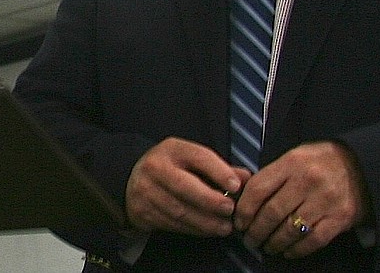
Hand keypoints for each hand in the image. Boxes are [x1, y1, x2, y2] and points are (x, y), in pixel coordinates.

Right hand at [124, 137, 250, 235]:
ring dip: (206, 221)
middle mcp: (156, 167)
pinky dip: (194, 229)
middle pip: (184, 185)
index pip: (197, 157)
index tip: (236, 185)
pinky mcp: (143, 211)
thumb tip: (246, 178)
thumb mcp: (191, 159)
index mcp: (171, 149)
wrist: (133, 179)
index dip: (218, 171)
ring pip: (179, 209)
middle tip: (230, 210)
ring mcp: (146, 190)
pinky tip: (207, 230)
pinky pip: (172, 223)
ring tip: (224, 227)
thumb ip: (219, 168)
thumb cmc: (170, 168)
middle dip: (211, 201)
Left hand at [233, 141, 369, 258]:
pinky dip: (297, 250)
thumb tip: (245, 196)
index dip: (245, 209)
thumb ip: (273, 174)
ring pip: (290, 229)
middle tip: (250, 240)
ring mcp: (325, 201)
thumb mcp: (296, 156)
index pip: (258, 188)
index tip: (239, 221)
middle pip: (272, 212)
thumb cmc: (322, 161)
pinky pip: (313, 240)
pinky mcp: (340, 218)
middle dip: (256, 231)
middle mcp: (307, 181)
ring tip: (267, 247)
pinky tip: (288, 251)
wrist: (364, 164)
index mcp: (292, 163)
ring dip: (274, 243)